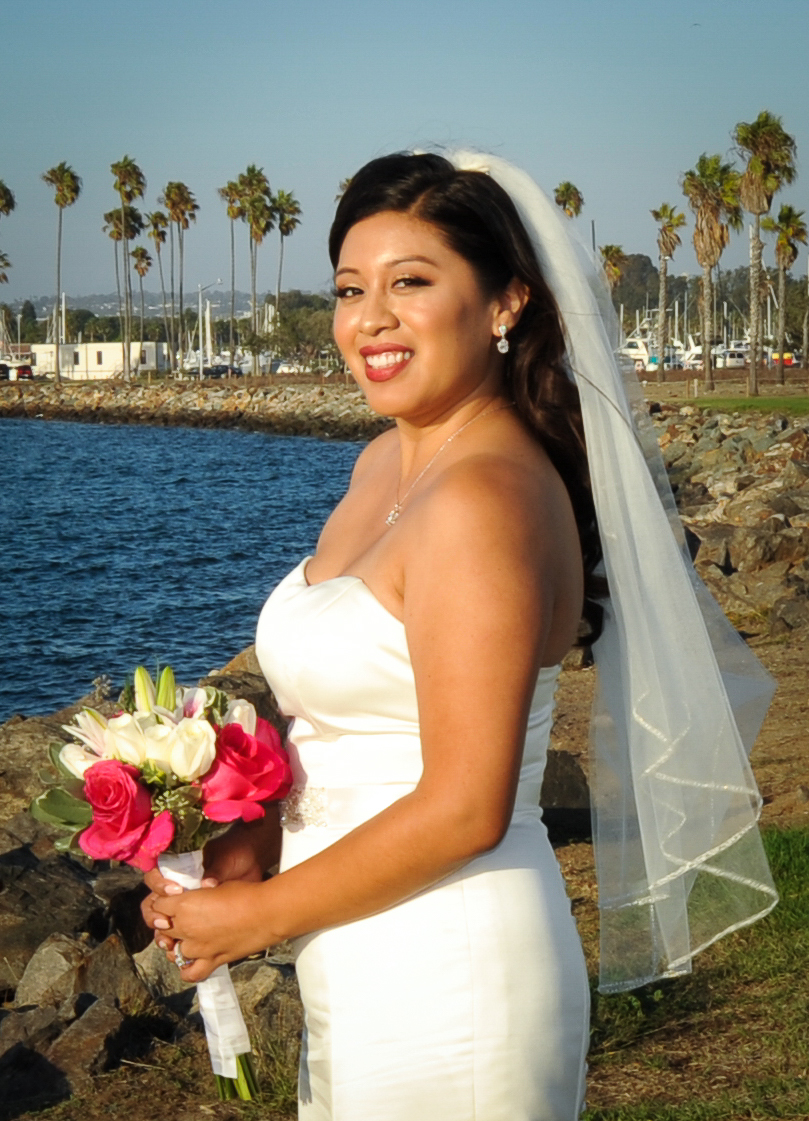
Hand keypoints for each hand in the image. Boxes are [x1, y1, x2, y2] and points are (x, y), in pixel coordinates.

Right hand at [139, 806, 280, 952]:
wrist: (252, 861)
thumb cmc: (233, 854)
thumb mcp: (223, 858)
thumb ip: (214, 870)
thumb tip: (208, 884)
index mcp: (177, 870)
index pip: (154, 879)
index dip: (159, 885)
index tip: (176, 891)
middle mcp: (176, 890)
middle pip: (152, 905)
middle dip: (154, 916)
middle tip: (166, 923)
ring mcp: (186, 906)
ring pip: (162, 924)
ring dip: (161, 935)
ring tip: (168, 943)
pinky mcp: (198, 920)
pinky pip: (181, 935)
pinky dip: (178, 945)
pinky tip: (180, 951)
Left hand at [152, 878, 275, 980]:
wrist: (267, 912)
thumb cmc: (246, 893)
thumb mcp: (218, 884)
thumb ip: (200, 893)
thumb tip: (196, 895)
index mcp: (184, 904)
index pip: (158, 905)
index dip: (163, 902)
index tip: (170, 900)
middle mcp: (186, 928)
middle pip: (163, 928)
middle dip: (168, 922)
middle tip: (180, 916)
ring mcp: (198, 947)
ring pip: (173, 951)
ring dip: (177, 944)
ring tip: (187, 936)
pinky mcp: (212, 961)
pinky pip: (190, 972)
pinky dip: (187, 968)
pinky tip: (192, 960)